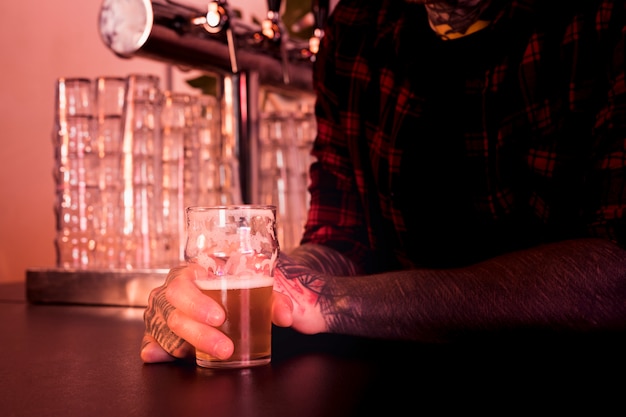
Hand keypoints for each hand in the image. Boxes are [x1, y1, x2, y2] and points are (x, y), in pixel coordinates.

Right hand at [140, 263, 303, 363]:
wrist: (217, 295)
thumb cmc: (230, 289)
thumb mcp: (253, 290)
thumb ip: (272, 301)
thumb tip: (287, 316)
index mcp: (188, 274)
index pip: (183, 285)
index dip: (197, 303)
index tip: (220, 317)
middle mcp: (169, 293)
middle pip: (175, 313)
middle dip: (200, 333)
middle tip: (225, 347)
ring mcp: (161, 314)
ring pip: (165, 331)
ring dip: (185, 346)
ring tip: (213, 355)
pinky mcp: (158, 334)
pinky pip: (151, 343)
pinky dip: (154, 350)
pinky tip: (157, 356)